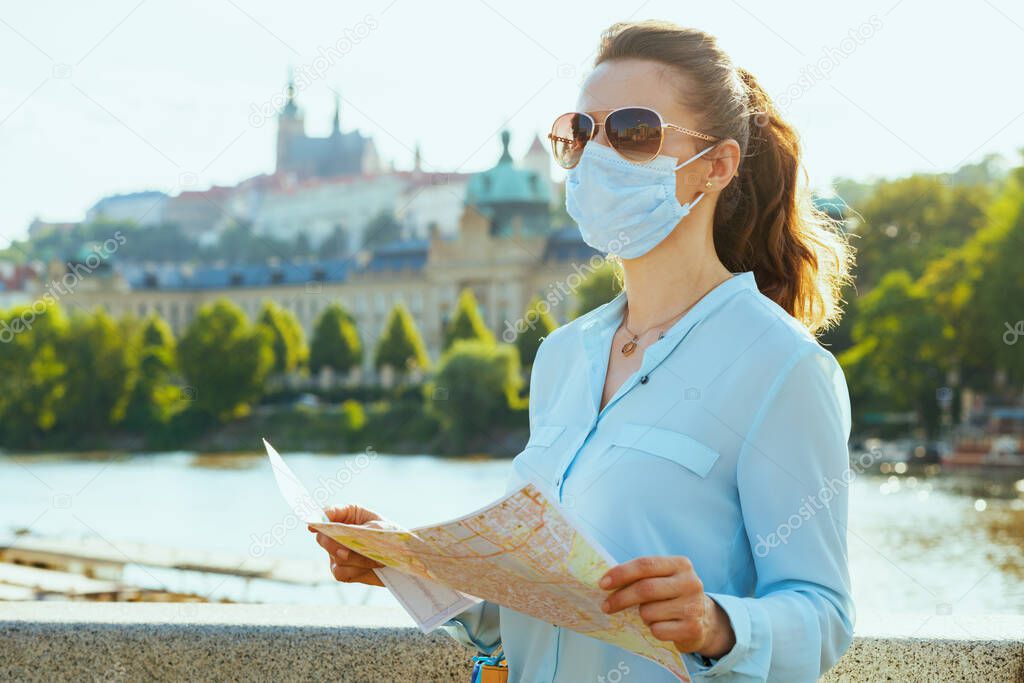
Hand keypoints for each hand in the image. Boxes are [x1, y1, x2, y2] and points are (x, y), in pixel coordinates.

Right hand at [308, 504, 386, 586]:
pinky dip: (355, 570)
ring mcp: (337, 552)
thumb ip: (361, 533)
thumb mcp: (381, 528)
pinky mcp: (342, 570)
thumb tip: (341, 549)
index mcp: (349, 515)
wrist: (404, 559)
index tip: (313, 525)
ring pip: (333, 556)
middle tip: (345, 549)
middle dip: (332, 543)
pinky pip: (340, 572)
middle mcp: (339, 532)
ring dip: (355, 559)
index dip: (319, 518)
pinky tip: (370, 566)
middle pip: (323, 536)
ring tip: (374, 558)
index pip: (328, 513)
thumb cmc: (392, 536)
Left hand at [599, 555, 734, 658]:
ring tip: (649, 615)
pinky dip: (652, 630)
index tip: (602, 584)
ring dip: (641, 616)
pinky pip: (657, 630)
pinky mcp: (693, 628)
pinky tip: (662, 626)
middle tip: (606, 606)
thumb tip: (607, 582)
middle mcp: (690, 582)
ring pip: (649, 612)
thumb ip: (641, 576)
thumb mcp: (663, 579)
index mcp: (680, 564)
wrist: (705, 620)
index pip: (645, 565)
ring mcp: (693, 606)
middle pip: (645, 589)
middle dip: (621, 598)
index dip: (621, 573)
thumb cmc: (672, 595)